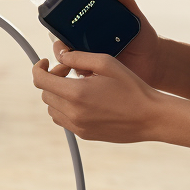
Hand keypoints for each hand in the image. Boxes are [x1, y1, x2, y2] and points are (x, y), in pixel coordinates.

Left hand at [32, 48, 164, 143]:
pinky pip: (63, 120)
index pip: (39, 80)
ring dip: (58, 94)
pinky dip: (66, 108)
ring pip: (52, 108)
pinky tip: (84, 100)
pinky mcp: (84, 135)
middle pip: (45, 93)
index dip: (38, 67)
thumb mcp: (105, 63)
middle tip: (70, 71)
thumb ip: (77, 57)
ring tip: (78, 86)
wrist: (150, 117)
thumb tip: (59, 54)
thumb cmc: (131, 87)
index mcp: (76, 93)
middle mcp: (73, 113)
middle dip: (52, 78)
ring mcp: (78, 127)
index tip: (46, 61)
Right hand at [47, 0, 165, 89]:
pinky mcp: (98, 78)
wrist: (155, 60)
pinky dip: (82, 76)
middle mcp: (88, 46)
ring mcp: (92, 63)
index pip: (68, 28)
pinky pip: (84, 77)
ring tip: (79, 62)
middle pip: (63, 47)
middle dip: (60, 49)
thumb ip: (124, 0)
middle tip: (67, 50)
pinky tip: (89, 74)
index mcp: (91, 31)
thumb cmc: (143, 38)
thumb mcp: (134, 16)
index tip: (60, 31)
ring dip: (69, 64)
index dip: (60, 29)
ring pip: (70, 64)